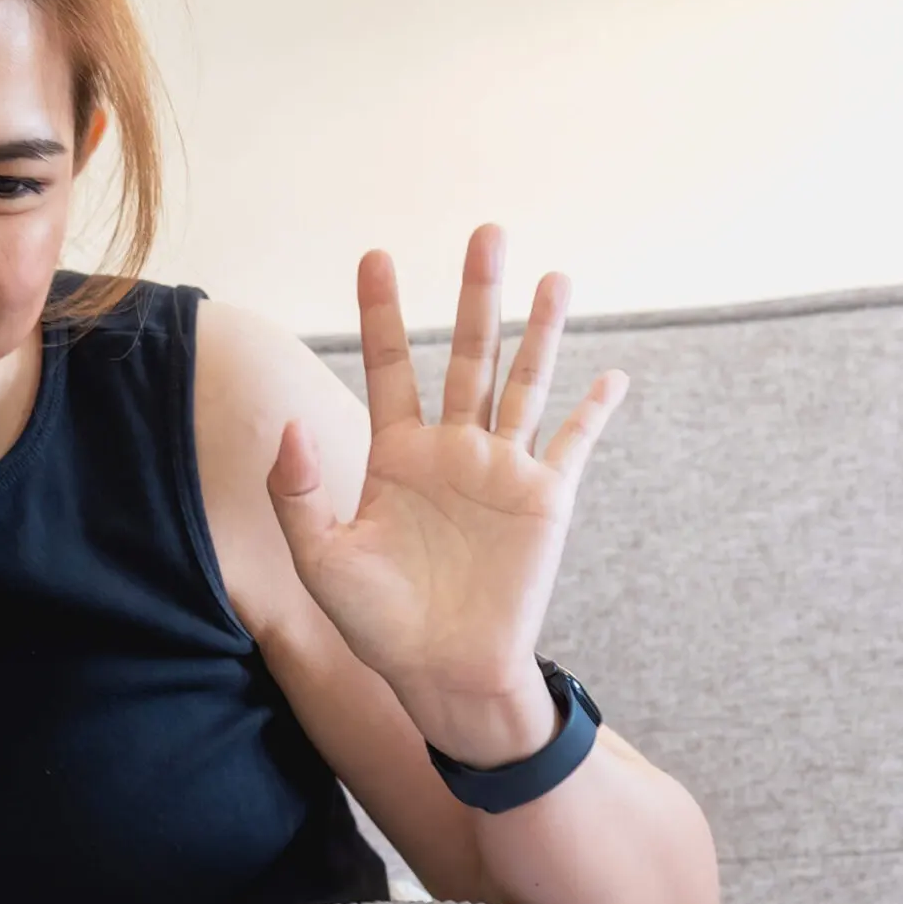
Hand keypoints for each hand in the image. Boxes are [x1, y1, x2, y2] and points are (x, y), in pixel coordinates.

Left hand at [270, 224, 627, 766]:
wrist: (442, 673)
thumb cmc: (377, 623)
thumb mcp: (320, 560)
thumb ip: (297, 494)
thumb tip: (290, 425)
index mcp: (397, 455)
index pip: (389, 365)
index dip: (382, 312)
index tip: (375, 255)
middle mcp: (454, 450)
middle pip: (466, 353)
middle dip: (476, 295)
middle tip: (485, 230)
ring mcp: (502, 470)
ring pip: (524, 382)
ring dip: (540, 331)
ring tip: (551, 276)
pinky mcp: (545, 499)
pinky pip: (574, 444)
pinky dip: (594, 410)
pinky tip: (612, 376)